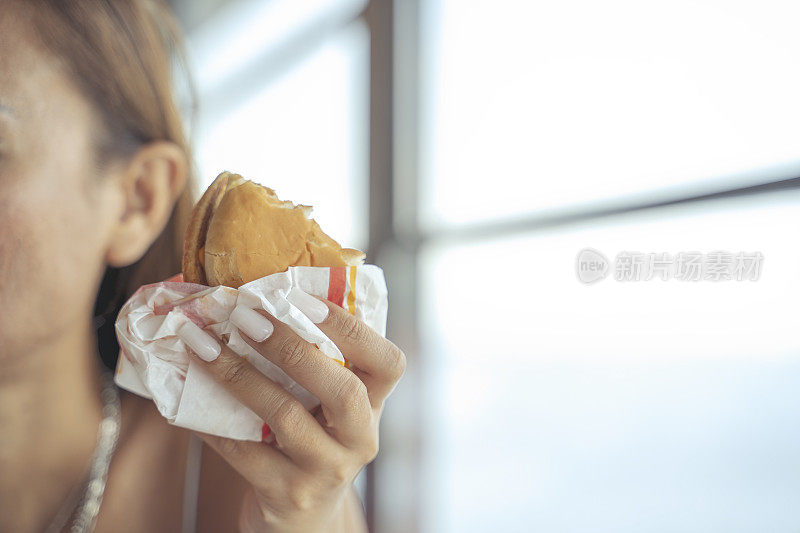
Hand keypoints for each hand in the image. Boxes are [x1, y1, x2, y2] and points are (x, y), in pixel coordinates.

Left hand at [189, 296, 405, 531]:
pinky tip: (186, 393)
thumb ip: (316, 363)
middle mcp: (359, 440)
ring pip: (286, 417)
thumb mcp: (327, 408)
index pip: (389, 363)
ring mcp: (325, 471)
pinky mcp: (287, 495)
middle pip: (342, 390)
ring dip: (239, 375)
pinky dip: (210, 418)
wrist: (304, 520)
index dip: (352, 329)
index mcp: (374, 406)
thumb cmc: (312, 443)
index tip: (305, 299)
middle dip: (291, 346)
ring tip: (202, 345)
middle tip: (245, 316)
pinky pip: (242, 451)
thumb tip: (259, 295)